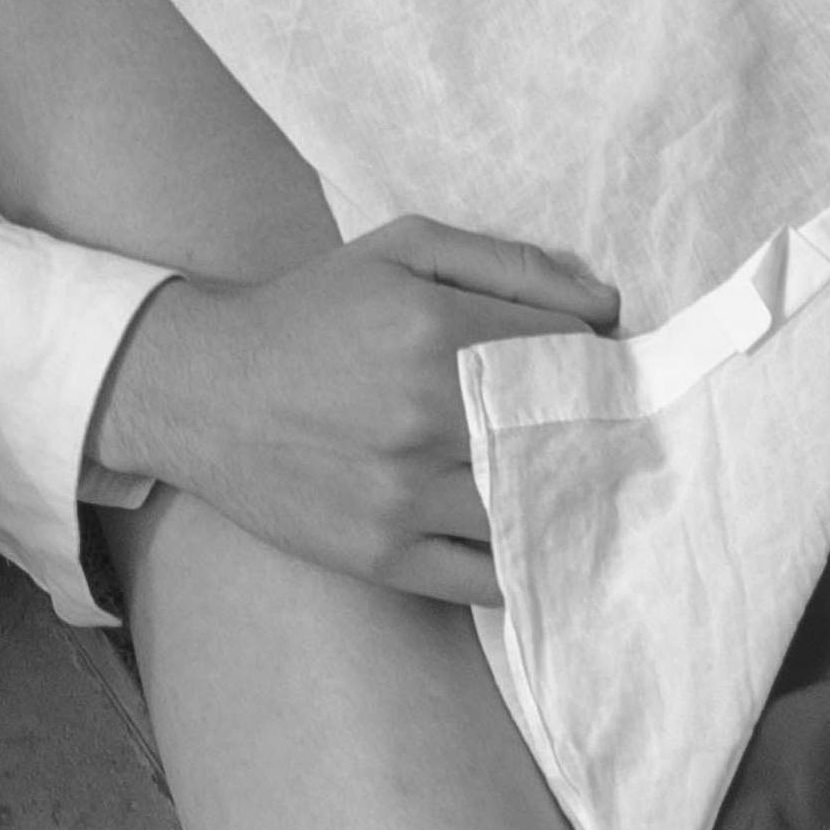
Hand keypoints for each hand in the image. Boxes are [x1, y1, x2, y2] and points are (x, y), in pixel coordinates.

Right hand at [86, 214, 617, 603]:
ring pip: (533, 511)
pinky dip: (528, 565)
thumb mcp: (402, 250)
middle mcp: (422, 417)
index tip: (610, 366)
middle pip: (565, 436)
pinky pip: (490, 580)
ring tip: (585, 483)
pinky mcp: (383, 556)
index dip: (603, 358)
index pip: (572, 353)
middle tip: (626, 433)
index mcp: (432, 331)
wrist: (203, 388)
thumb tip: (608, 304)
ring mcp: (403, 496)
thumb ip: (508, 263)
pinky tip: (543, 540)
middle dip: (606, 433)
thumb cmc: (313, 310)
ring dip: (574, 500)